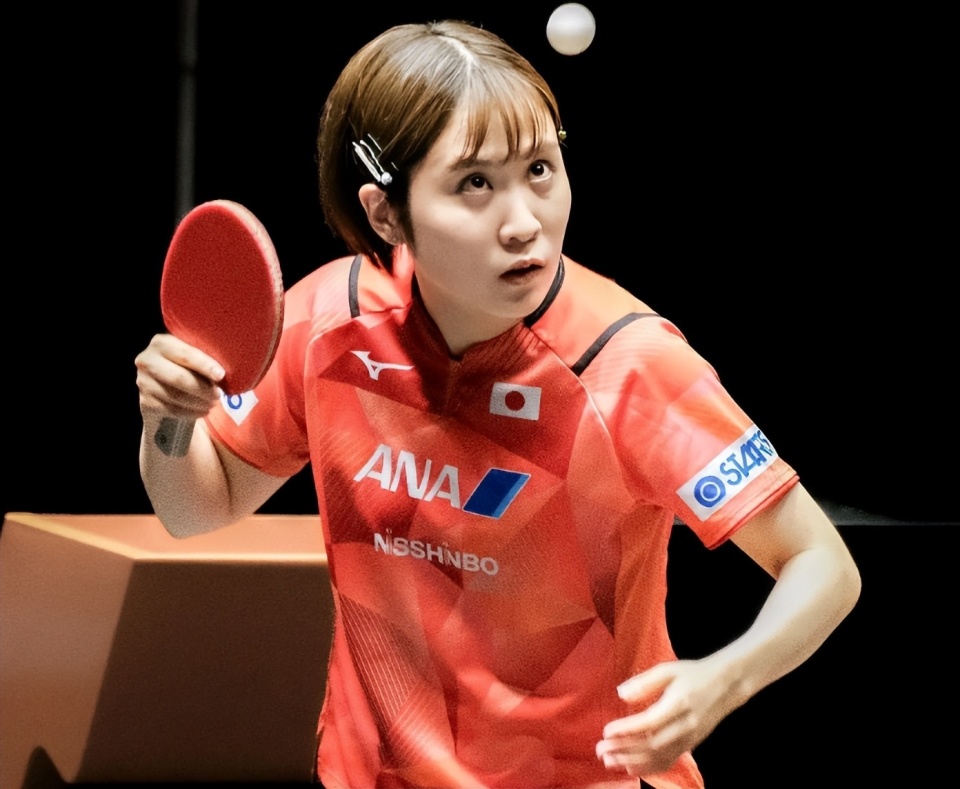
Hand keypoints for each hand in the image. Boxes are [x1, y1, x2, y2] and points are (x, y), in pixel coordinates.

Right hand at [135, 333, 224, 420]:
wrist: (164, 387)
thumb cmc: (186, 367)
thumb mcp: (193, 357)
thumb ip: (204, 359)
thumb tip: (224, 374)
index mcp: (161, 343)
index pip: (185, 354)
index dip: (204, 365)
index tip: (221, 376)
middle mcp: (147, 360)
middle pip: (179, 377)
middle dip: (203, 388)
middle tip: (218, 395)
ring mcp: (143, 381)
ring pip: (176, 396)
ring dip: (199, 403)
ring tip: (212, 404)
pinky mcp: (145, 401)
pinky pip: (172, 410)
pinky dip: (191, 413)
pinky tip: (201, 411)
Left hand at [596, 658, 734, 775]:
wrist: (726, 686)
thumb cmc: (693, 674)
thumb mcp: (668, 670)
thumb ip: (644, 682)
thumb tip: (620, 694)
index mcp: (678, 704)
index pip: (649, 723)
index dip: (627, 730)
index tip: (606, 732)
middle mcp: (685, 726)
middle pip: (652, 744)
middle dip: (624, 750)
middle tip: (600, 750)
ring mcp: (689, 739)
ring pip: (659, 757)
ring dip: (632, 762)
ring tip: (609, 761)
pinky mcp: (690, 745)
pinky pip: (668, 761)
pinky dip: (649, 768)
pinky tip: (631, 768)